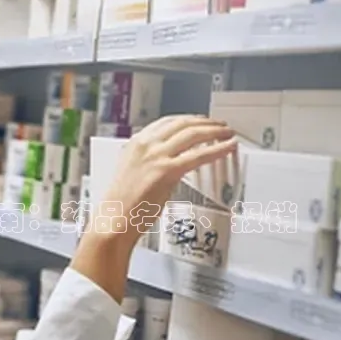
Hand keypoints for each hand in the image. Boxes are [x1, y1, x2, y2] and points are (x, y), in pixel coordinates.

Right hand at [101, 115, 236, 227]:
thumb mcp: (130, 172)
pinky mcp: (167, 171)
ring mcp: (156, 156)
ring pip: (193, 134)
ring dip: (215, 131)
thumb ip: (148, 161)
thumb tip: (169, 161)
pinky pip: (199, 155)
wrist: (113, 220)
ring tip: (227, 133)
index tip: (199, 121)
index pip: (166, 122)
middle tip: (219, 125)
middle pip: (182, 123)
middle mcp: (145, 145)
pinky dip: (217, 149)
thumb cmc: (121, 205)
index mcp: (135, 143)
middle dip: (205, 122)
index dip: (188, 119)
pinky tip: (227, 147)